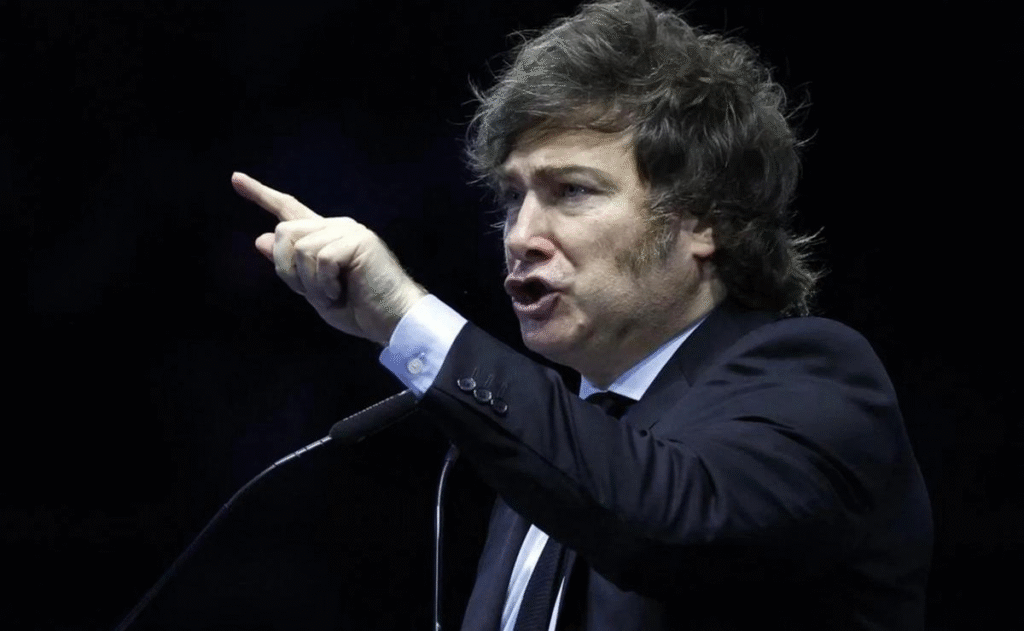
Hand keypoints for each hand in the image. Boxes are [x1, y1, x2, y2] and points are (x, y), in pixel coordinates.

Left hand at [232, 172, 426, 345]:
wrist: (393, 320)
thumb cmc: (360, 310)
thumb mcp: (314, 291)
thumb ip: (290, 266)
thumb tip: (261, 239)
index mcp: (326, 237)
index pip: (290, 210)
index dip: (261, 195)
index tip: (236, 179)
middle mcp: (336, 227)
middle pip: (285, 232)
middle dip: (289, 270)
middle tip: (316, 293)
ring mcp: (348, 231)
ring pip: (300, 248)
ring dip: (310, 283)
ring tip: (334, 294)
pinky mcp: (358, 240)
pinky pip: (320, 259)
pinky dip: (325, 284)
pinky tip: (343, 292)